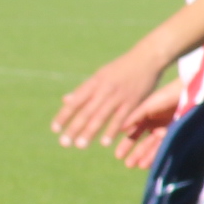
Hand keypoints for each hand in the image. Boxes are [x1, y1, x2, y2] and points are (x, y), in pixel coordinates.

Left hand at [55, 50, 170, 155]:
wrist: (148, 57)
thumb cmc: (122, 67)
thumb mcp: (101, 75)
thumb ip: (85, 90)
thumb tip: (66, 101)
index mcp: (94, 82)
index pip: (75, 101)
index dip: (64, 115)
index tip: (55, 129)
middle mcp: (104, 89)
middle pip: (86, 111)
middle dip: (74, 128)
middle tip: (64, 143)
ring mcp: (119, 96)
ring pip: (101, 116)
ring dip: (90, 132)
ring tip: (80, 146)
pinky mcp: (134, 101)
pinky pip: (121, 118)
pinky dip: (112, 130)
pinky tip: (105, 142)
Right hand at [113, 86, 181, 171]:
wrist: (187, 94)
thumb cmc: (166, 97)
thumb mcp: (147, 106)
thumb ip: (134, 117)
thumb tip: (120, 129)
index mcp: (146, 117)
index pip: (134, 134)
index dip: (127, 144)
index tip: (118, 155)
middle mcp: (155, 125)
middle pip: (144, 143)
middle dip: (137, 153)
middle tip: (128, 165)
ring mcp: (166, 130)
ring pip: (155, 146)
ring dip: (147, 156)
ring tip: (139, 166)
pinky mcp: (176, 133)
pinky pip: (166, 146)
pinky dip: (159, 154)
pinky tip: (152, 162)